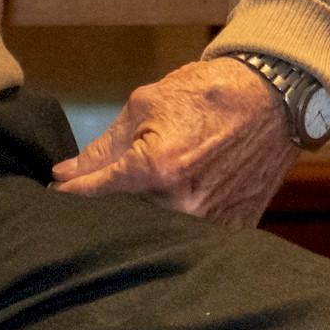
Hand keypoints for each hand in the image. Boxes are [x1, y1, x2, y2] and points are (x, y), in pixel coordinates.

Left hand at [50, 59, 297, 226]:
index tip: (55, 194)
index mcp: (157, 169)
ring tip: (161, 184)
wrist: (274, 95)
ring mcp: (211, 222)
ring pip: (158, 230)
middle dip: (113, 204)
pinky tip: (188, 193)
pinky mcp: (233, 228)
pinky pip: (193, 235)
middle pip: (125, 218)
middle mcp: (182, 204)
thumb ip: (104, 148)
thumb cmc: (209, 93)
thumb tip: (64, 175)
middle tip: (115, 185)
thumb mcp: (147, 105)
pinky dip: (181, 220)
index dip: (70, 193)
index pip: (94, 193)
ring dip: (148, 214)